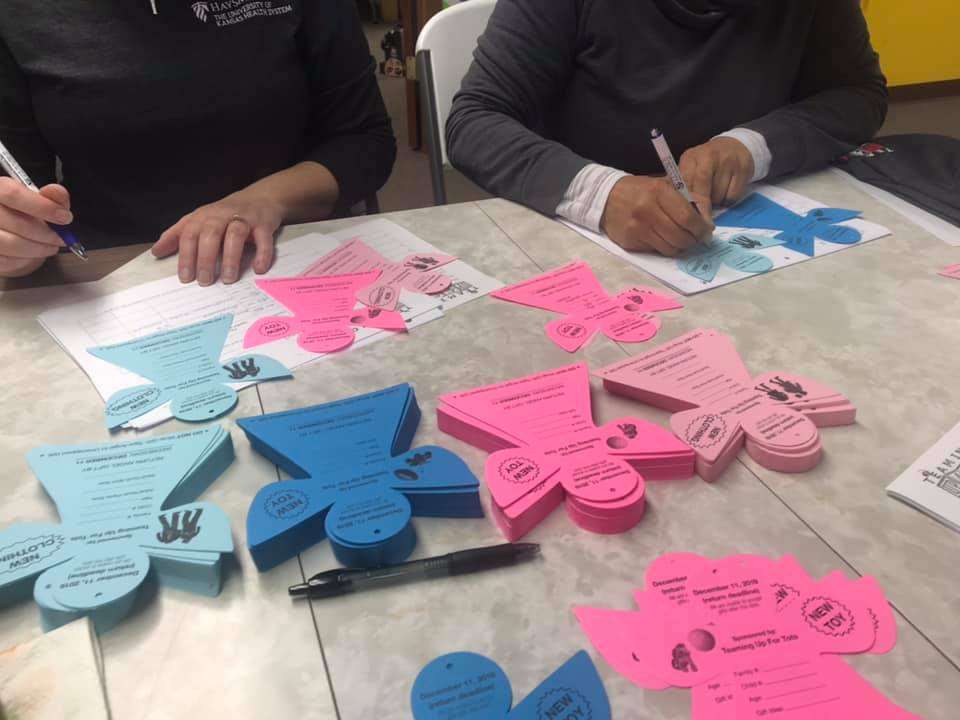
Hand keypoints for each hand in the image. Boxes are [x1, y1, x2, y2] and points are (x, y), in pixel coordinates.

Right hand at [0, 177, 71, 277]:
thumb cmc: (19, 213)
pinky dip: (25, 259)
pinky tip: (32, 253)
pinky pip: (7, 260)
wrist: (4, 231)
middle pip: (17, 223)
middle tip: (61, 239)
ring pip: (12, 244)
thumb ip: (49, 196)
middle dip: (46, 234)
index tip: (65, 217)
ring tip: (50, 247)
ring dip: (39, 249)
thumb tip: (59, 193)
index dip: (43, 207)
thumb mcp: (36, 200)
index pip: (13, 194)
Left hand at [152, 189, 281, 284]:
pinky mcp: (264, 224)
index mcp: (204, 216)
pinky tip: (258, 269)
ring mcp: (244, 219)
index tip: (185, 277)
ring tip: (227, 279)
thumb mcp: (200, 220)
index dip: (186, 256)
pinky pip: (263, 239)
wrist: (261, 197)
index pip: (190, 234)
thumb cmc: (227, 214)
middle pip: (210, 234)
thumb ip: (178, 235)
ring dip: (230, 258)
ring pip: (235, 235)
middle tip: (204, 281)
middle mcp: (222, 215)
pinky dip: (262, 254)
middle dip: (205, 259)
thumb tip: (156, 252)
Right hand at [600, 176, 713, 255]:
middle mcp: (647, 210)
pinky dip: (665, 248)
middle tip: (696, 238)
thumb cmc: (641, 191)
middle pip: (680, 236)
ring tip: (681, 239)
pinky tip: (663, 239)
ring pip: (670, 248)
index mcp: (658, 192)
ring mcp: (637, 228)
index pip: (687, 217)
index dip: (700, 228)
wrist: (606, 198)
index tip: (706, 231)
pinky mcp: (631, 242)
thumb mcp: (665, 186)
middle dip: (693, 240)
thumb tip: (707, 222)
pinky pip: (657, 251)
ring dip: (680, 247)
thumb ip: (689, 200)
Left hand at [679, 137, 753, 209]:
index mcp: (690, 157)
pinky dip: (729, 199)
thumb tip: (678, 208)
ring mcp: (727, 161)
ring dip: (716, 202)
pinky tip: (727, 191)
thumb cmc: (707, 163)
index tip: (688, 216)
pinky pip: (733, 195)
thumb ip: (684, 185)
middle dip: (703, 207)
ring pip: (719, 195)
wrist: (734, 146)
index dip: (687, 202)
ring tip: (715, 194)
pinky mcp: (743, 168)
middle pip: (703, 191)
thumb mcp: (691, 168)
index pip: (686, 183)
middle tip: (703, 217)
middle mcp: (708, 156)